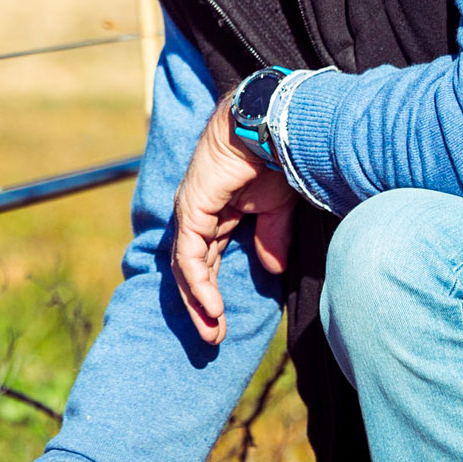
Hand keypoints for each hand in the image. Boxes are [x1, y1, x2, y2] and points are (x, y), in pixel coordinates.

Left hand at [171, 92, 295, 345]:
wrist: (274, 123)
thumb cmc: (276, 156)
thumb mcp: (277, 208)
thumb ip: (271, 239)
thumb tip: (272, 269)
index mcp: (218, 214)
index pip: (209, 260)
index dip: (214, 292)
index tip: (224, 324)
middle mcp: (199, 215)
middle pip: (192, 269)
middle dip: (201, 305)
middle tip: (212, 338)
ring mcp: (191, 211)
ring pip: (186, 267)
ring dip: (198, 302)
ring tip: (212, 331)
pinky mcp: (192, 209)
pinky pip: (189, 255)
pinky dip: (199, 283)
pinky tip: (211, 306)